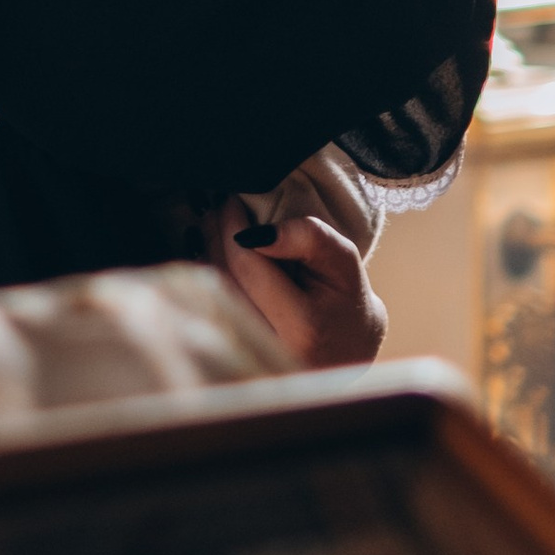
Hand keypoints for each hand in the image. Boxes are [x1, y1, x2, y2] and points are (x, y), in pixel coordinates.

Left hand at [225, 213, 386, 369]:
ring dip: (209, 254)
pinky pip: (209, 307)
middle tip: (219, 206)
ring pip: (208, 294)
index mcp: (301, 327)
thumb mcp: (343, 260)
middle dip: (216, 237)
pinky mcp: (230, 354)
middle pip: (221, 279)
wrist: (346, 349)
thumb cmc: (345, 299)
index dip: (233, 227)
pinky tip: (220, 257)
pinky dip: (211, 276)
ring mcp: (246, 354)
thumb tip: (257, 232)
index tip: (232, 200)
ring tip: (218, 226)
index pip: (247, 266)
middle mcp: (268, 348)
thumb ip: (309, 237)